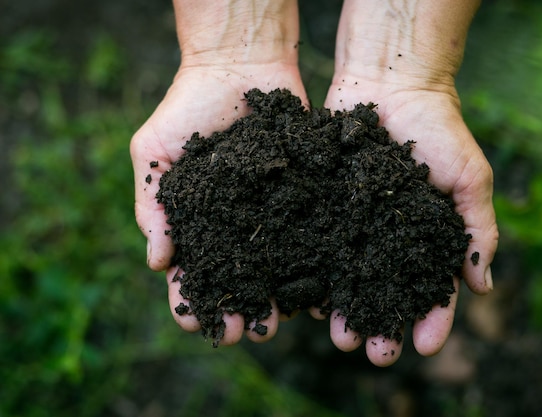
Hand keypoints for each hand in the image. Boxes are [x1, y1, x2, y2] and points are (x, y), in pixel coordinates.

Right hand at [130, 63, 307, 343]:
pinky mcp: (301, 198)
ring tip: (278, 322)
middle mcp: (233, 226)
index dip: (190, 301)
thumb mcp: (155, 151)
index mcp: (195, 222)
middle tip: (247, 332)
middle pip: (234, 280)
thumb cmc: (188, 107)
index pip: (188, 273)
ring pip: (272, 268)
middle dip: (238, 309)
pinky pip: (306, 237)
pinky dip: (309, 265)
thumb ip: (153, 204)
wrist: (240, 67)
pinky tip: (312, 291)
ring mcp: (269, 215)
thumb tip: (156, 261)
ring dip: (273, 298)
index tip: (196, 323)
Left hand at [323, 78, 497, 365]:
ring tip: (341, 337)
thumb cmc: (439, 129)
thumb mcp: (470, 179)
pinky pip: (320, 245)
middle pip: (386, 291)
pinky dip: (316, 274)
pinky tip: (310, 300)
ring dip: (346, 311)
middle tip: (374, 353)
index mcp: (427, 236)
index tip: (427, 347)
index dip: (432, 319)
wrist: (392, 83)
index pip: (433, 288)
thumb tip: (483, 287)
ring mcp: (356, 223)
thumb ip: (478, 230)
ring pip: (349, 278)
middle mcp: (390, 237)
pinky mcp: (327, 205)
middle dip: (382, 324)